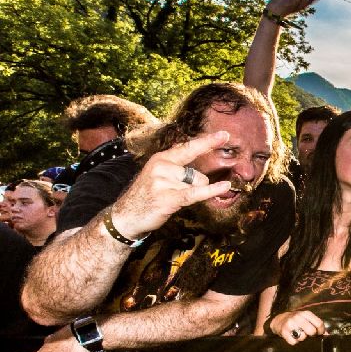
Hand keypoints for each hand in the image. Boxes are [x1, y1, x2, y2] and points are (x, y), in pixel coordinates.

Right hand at [109, 131, 233, 238]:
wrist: (126, 216)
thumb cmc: (146, 195)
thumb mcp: (158, 174)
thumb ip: (176, 166)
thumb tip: (197, 155)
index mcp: (161, 159)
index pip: (188, 148)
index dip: (207, 142)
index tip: (224, 135)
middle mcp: (162, 167)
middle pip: (197, 173)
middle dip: (196, 186)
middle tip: (178, 193)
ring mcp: (163, 182)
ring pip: (196, 185)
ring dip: (191, 194)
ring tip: (172, 199)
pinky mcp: (167, 198)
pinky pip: (195, 193)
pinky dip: (211, 191)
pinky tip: (225, 186)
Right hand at [268, 310, 325, 344]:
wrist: (280, 320)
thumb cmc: (296, 320)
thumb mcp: (307, 319)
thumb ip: (317, 324)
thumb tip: (327, 334)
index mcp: (306, 314)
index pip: (319, 323)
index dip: (321, 331)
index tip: (319, 333)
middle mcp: (298, 317)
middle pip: (311, 331)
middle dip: (312, 335)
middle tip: (309, 335)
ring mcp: (290, 324)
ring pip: (303, 337)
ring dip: (302, 339)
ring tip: (300, 335)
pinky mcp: (284, 331)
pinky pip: (294, 342)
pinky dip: (294, 342)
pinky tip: (293, 337)